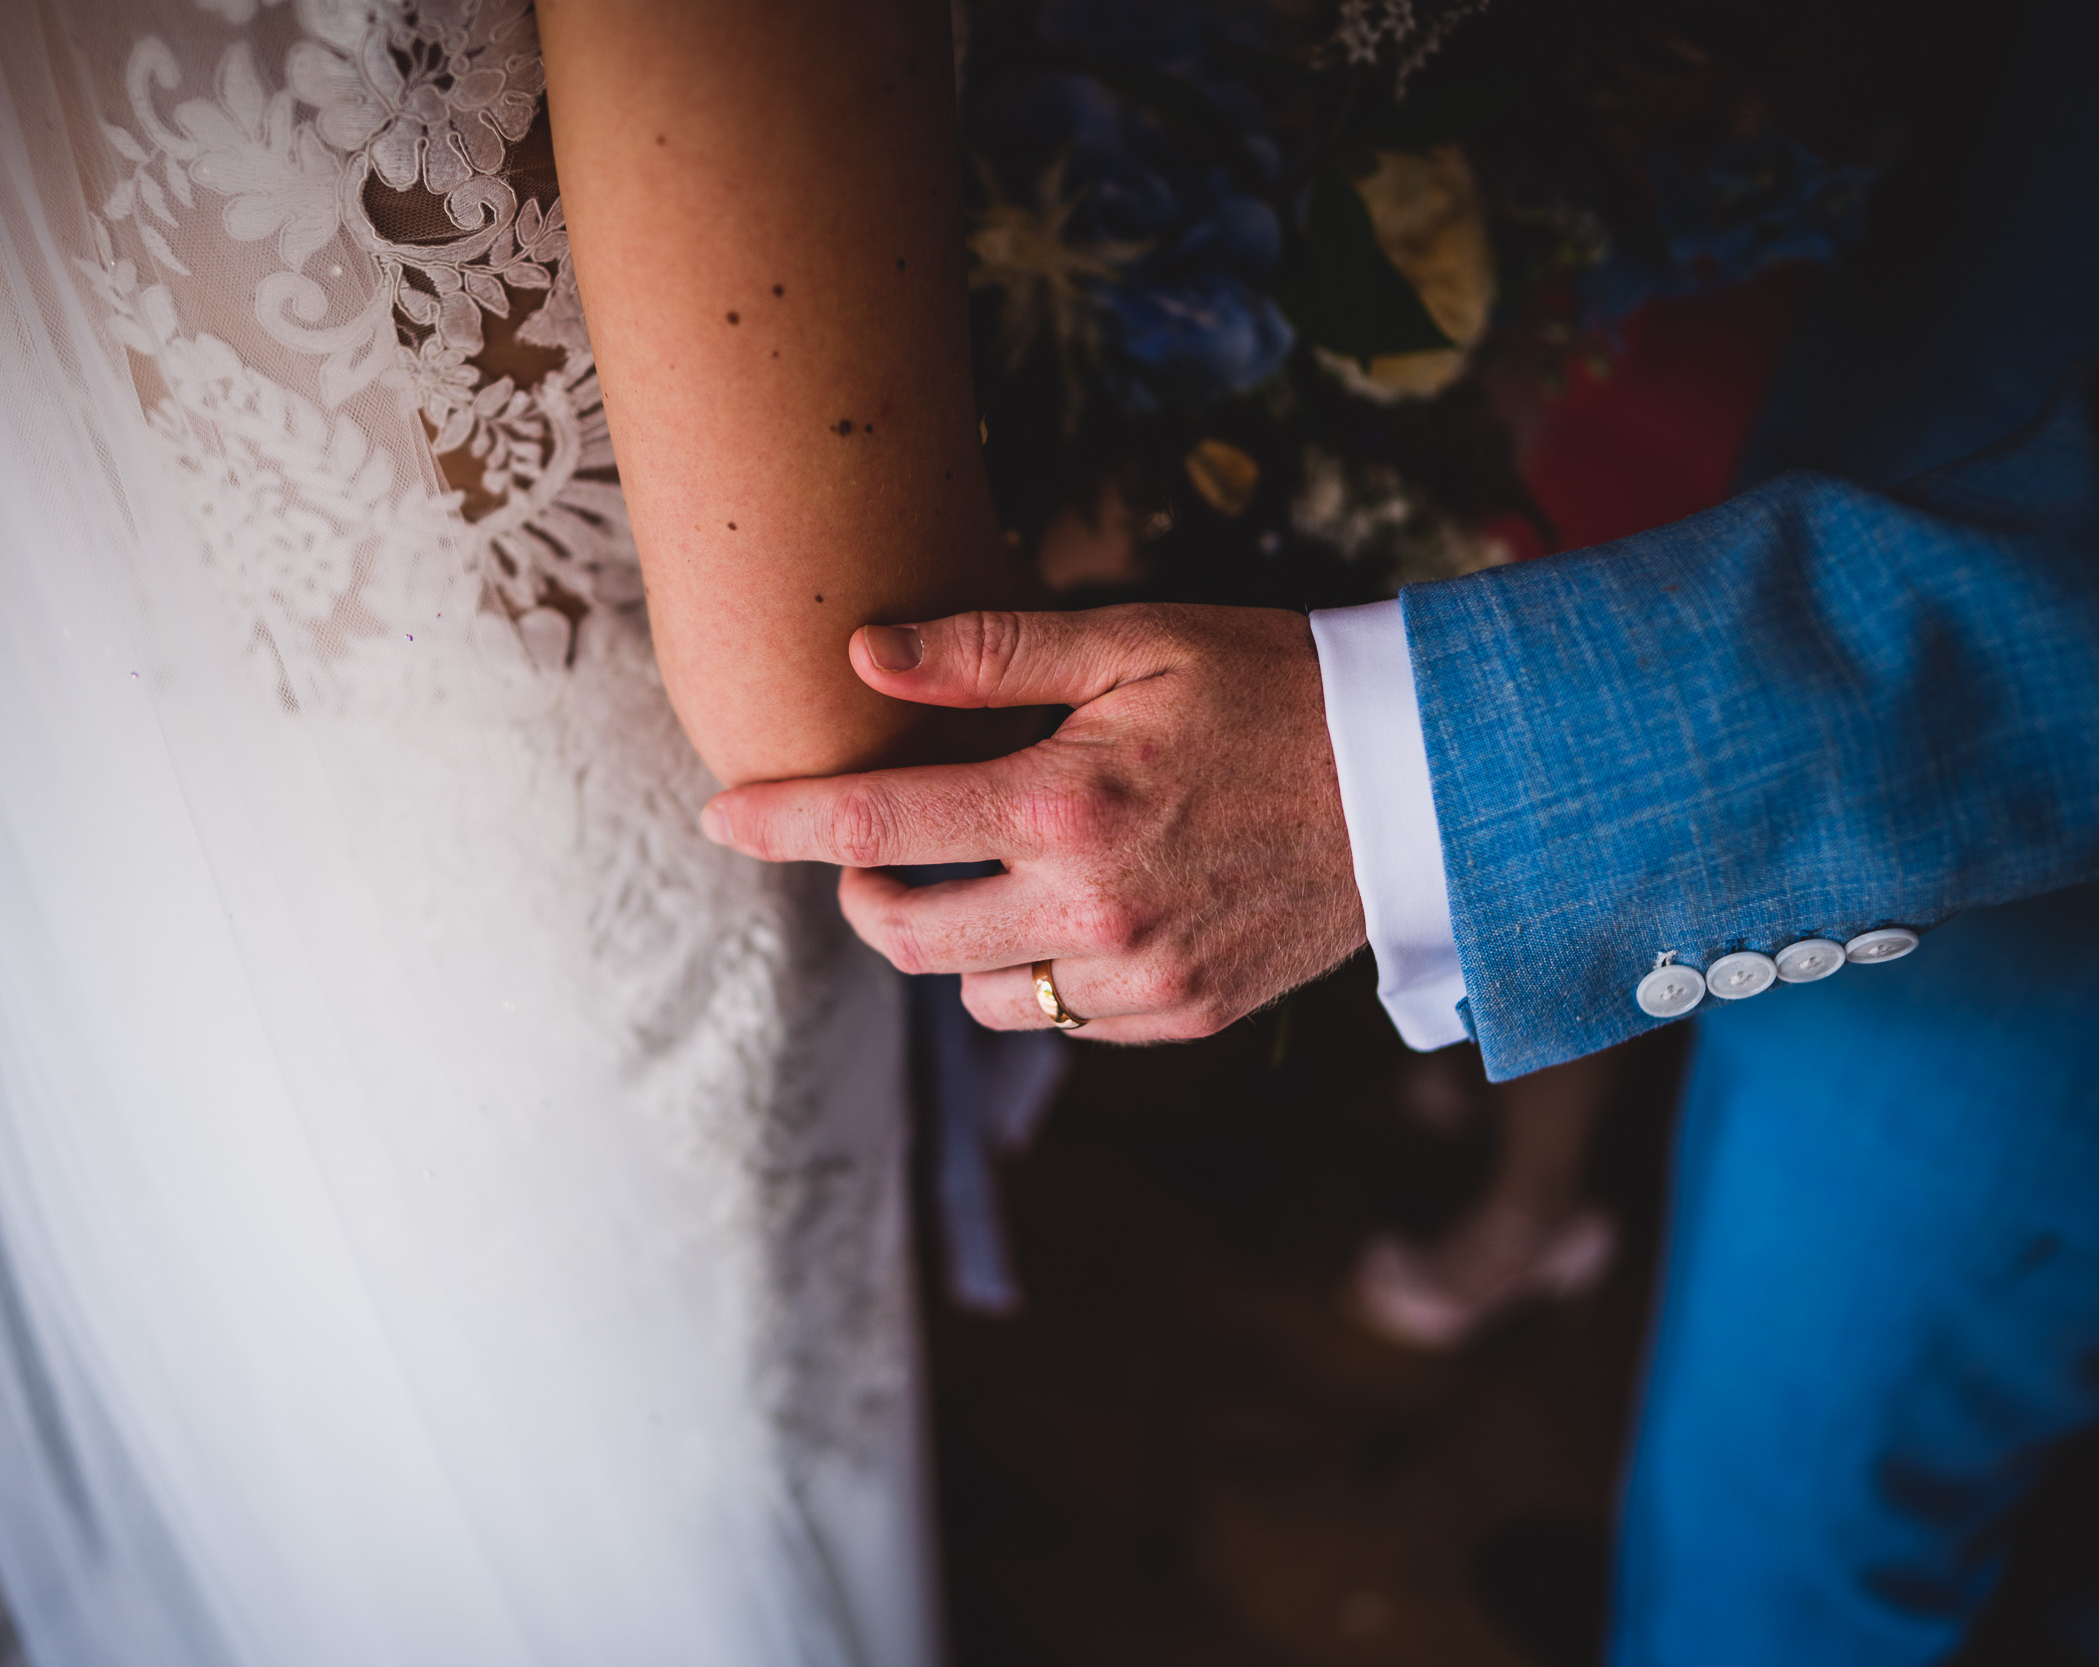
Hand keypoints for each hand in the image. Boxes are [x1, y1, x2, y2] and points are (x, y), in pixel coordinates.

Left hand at [700, 604, 1368, 1040]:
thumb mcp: (1134, 643)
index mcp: (1064, 806)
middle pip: (901, 933)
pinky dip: (1038, 969)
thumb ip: (989, 654)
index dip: (781, 820)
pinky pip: (1058, 1017)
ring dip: (954, 934)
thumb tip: (863, 653)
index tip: (723, 815)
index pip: (874, 824)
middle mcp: (1089, 911)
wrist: (1421, 784)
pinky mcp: (1180, 1017)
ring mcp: (1137, 978)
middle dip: (860, 890)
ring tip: (998, 866)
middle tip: (877, 843)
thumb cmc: (1272, 686)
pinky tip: (1079, 906)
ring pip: (976, 990)